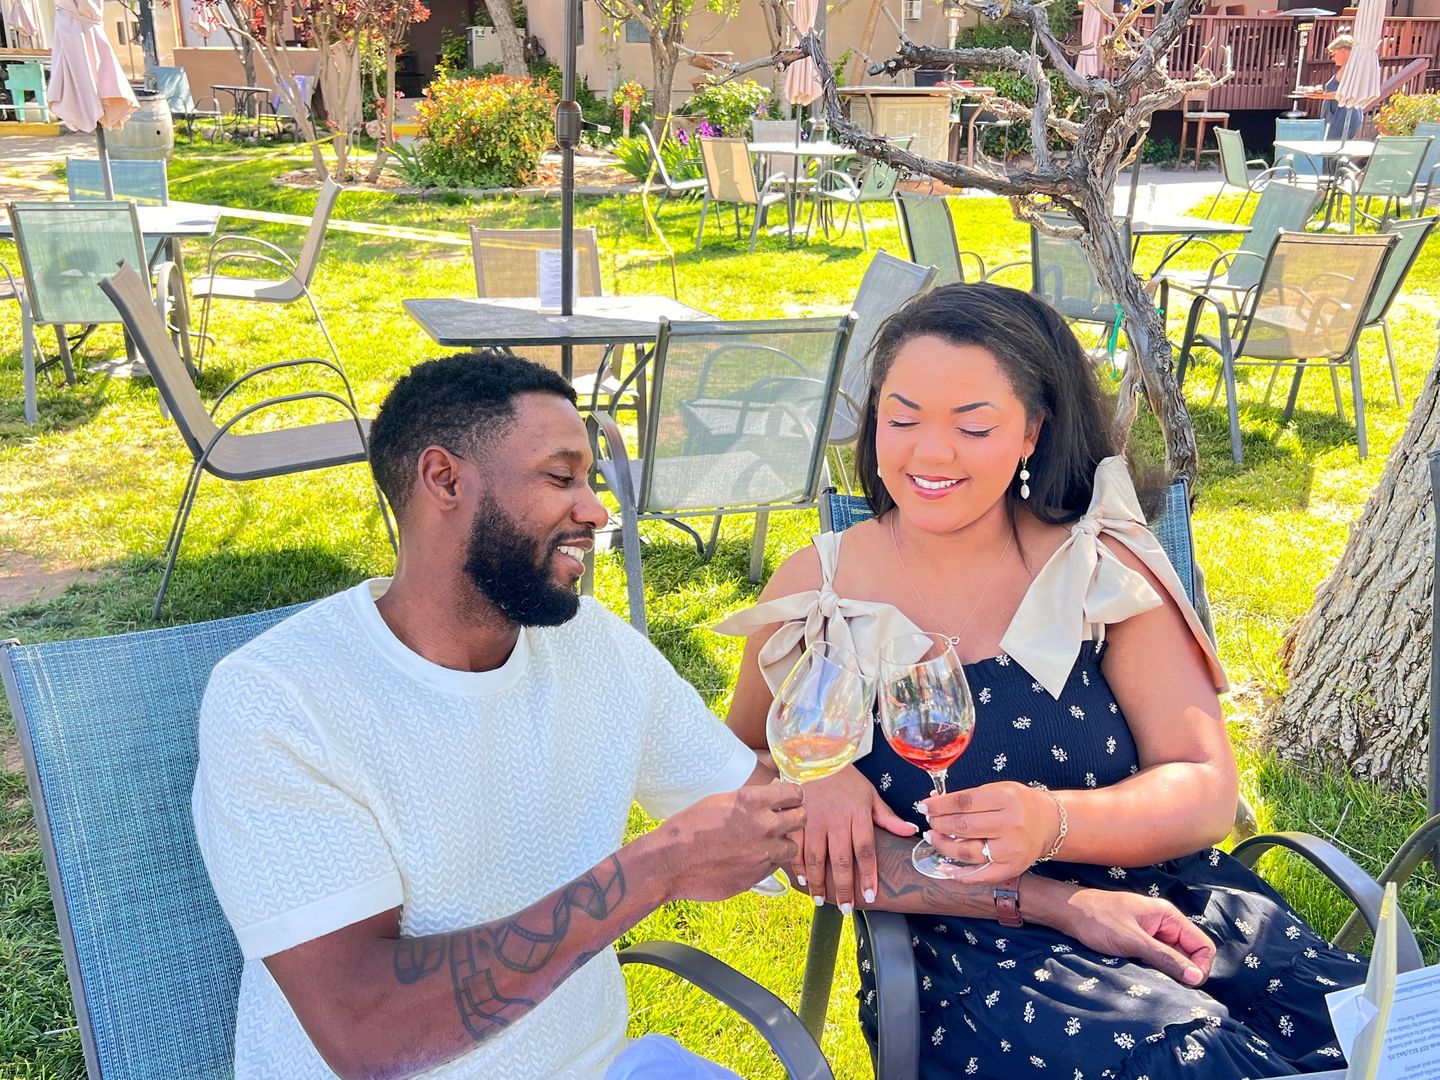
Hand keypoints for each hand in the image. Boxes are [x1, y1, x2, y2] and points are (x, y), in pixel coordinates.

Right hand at [653, 783, 805, 902]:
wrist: (671, 862)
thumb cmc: (690, 827)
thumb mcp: (719, 801)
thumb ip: (749, 799)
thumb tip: (772, 794)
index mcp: (752, 801)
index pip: (794, 793)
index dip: (793, 796)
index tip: (790, 800)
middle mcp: (763, 826)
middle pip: (801, 818)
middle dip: (794, 818)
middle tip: (785, 820)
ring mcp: (762, 853)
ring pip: (791, 847)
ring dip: (782, 844)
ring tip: (764, 843)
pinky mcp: (757, 876)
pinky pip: (774, 867)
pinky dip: (767, 862)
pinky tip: (748, 858)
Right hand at [787, 766, 917, 911]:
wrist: (815, 757)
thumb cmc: (846, 778)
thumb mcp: (870, 794)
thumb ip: (888, 818)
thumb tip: (912, 832)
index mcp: (857, 814)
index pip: (866, 850)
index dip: (868, 876)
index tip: (871, 896)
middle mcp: (836, 820)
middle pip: (841, 860)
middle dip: (844, 888)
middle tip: (846, 908)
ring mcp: (813, 821)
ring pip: (816, 858)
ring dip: (819, 883)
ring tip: (823, 901)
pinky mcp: (796, 820)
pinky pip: (796, 848)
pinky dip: (799, 866)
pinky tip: (804, 881)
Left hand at [919, 781, 1060, 881]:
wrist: (1049, 823)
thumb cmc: (1018, 803)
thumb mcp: (997, 790)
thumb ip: (967, 798)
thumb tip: (934, 803)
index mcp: (1006, 799)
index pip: (964, 803)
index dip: (939, 805)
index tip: (924, 805)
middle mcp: (1010, 825)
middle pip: (963, 827)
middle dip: (939, 824)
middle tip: (929, 821)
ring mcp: (1011, 850)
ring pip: (967, 852)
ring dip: (944, 846)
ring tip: (933, 837)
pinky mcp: (1012, 869)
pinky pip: (980, 875)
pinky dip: (959, 874)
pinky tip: (945, 867)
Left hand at [1057, 888, 1214, 986]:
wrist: (1068, 911)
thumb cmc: (1098, 920)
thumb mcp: (1133, 941)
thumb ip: (1165, 958)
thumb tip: (1196, 978)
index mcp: (1168, 916)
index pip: (1203, 945)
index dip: (1200, 967)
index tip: (1187, 984)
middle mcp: (1165, 922)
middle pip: (1190, 953)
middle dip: (1184, 971)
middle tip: (1168, 985)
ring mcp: (1152, 931)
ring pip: (1174, 957)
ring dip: (1169, 971)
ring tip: (1154, 980)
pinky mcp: (1140, 939)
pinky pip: (1158, 957)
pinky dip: (1156, 967)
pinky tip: (1144, 974)